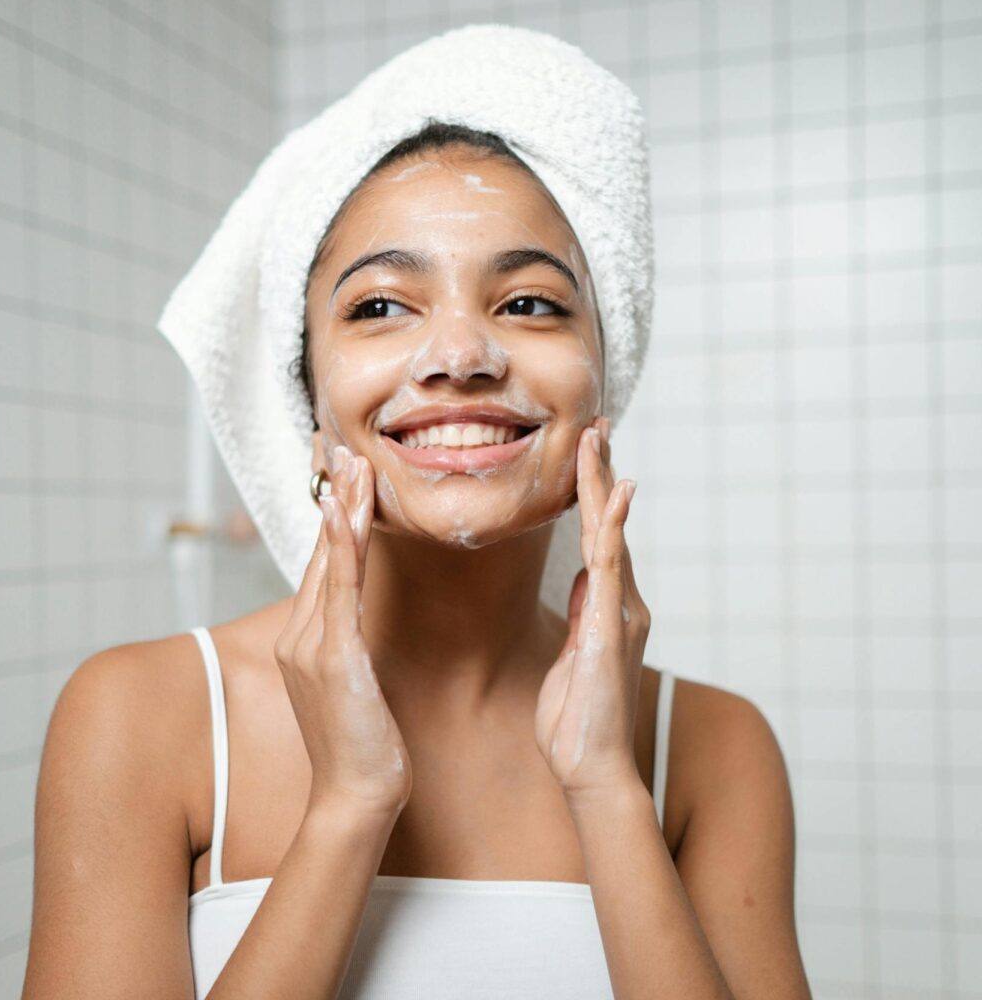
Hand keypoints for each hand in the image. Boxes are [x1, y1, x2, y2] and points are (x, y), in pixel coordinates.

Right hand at [274, 444, 411, 819]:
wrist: (355, 797)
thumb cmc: (362, 746)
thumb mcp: (354, 686)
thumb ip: (349, 647)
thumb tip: (360, 624)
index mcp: (305, 640)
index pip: (324, 566)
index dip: (334, 518)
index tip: (344, 477)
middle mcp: (300, 635)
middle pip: (323, 552)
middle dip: (335, 498)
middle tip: (344, 449)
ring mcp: (311, 645)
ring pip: (330, 561)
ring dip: (341, 507)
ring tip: (352, 463)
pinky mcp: (333, 657)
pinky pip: (339, 590)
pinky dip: (340, 546)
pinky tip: (342, 512)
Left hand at [534, 417, 650, 805]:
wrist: (591, 768)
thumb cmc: (578, 721)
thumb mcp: (573, 656)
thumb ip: (583, 614)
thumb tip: (585, 579)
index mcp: (606, 607)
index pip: (598, 538)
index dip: (592, 495)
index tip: (587, 455)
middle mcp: (620, 602)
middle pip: (607, 525)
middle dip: (601, 474)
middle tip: (597, 426)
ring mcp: (619, 611)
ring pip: (609, 534)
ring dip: (602, 484)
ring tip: (598, 438)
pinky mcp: (611, 626)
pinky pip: (610, 566)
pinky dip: (612, 526)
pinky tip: (613, 493)